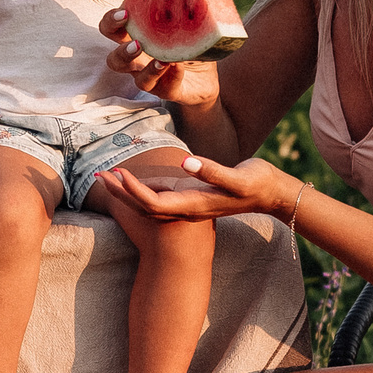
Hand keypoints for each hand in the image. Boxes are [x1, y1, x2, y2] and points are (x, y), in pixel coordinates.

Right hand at [97, 5, 219, 108]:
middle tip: (136, 42)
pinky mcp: (167, 90)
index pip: (112, 29)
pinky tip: (179, 66)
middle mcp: (138, 61)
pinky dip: (170, 76)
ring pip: (135, 78)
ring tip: (161, 59)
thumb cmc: (190, 44)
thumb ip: (181, 5)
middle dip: (120, 50)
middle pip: (113, 59)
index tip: (124, 14)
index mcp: (137, 38)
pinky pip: (163, 88)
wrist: (206, 77)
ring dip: (146, 69)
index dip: (112, 21)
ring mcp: (151, 78)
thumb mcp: (187, 22)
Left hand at [98, 154, 303, 222]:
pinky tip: (134, 180)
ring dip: (127, 193)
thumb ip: (212, 171)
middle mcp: (187, 210)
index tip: (119, 173)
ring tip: (108, 176)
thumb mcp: (238, 177)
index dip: (134, 191)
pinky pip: (158, 200)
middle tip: (100, 174)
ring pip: (149, 205)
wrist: (272, 195)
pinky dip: (141, 191)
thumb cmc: (257, 183)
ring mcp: (189, 208)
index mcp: (194, 205)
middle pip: (144, 206)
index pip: (154, 203)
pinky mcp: (192, 201)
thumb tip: (185, 162)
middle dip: (121, 193)